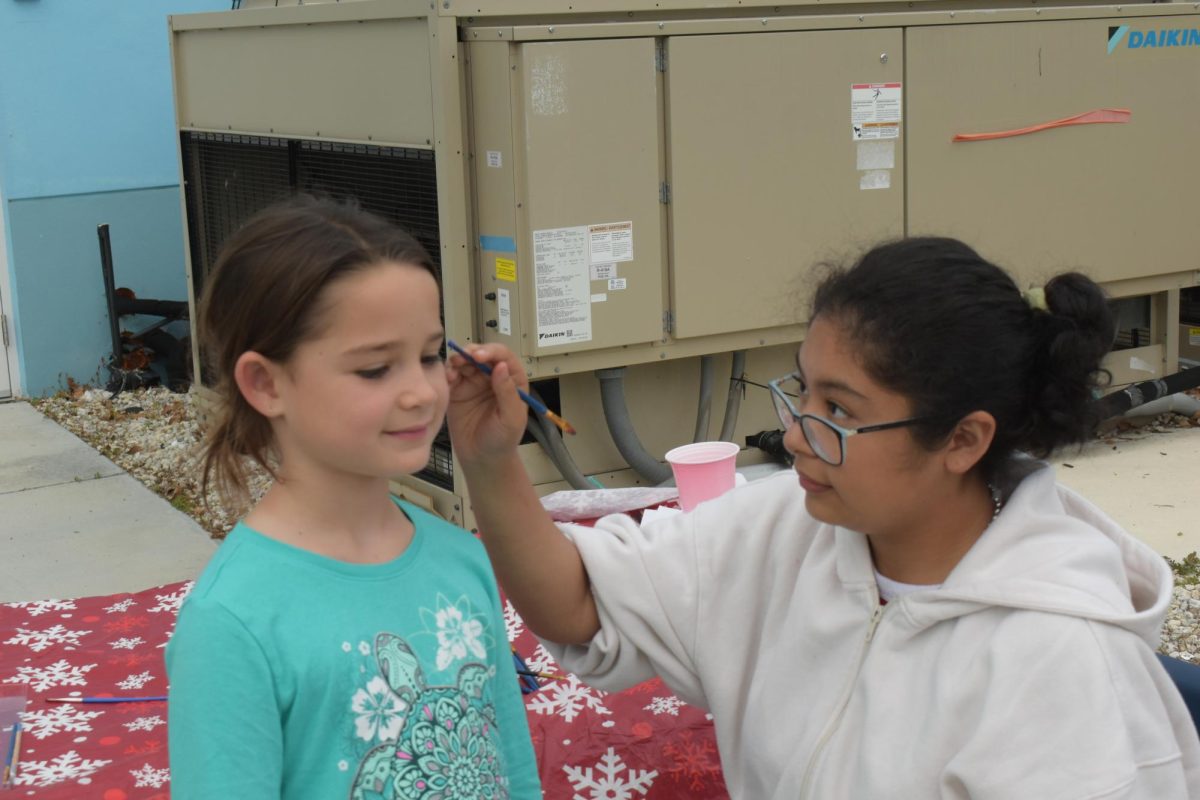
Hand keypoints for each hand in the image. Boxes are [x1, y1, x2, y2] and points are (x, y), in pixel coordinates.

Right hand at [446, 343, 528, 466]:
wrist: (481, 458)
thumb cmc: (502, 440)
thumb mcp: (511, 419)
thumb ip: (507, 393)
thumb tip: (501, 366)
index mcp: (512, 380)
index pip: (503, 357)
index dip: (492, 352)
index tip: (480, 356)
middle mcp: (493, 378)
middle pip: (482, 354)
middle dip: (472, 352)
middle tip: (462, 357)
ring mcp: (474, 383)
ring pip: (465, 361)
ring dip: (458, 359)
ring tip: (453, 367)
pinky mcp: (457, 390)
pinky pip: (451, 375)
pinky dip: (448, 372)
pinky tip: (448, 378)